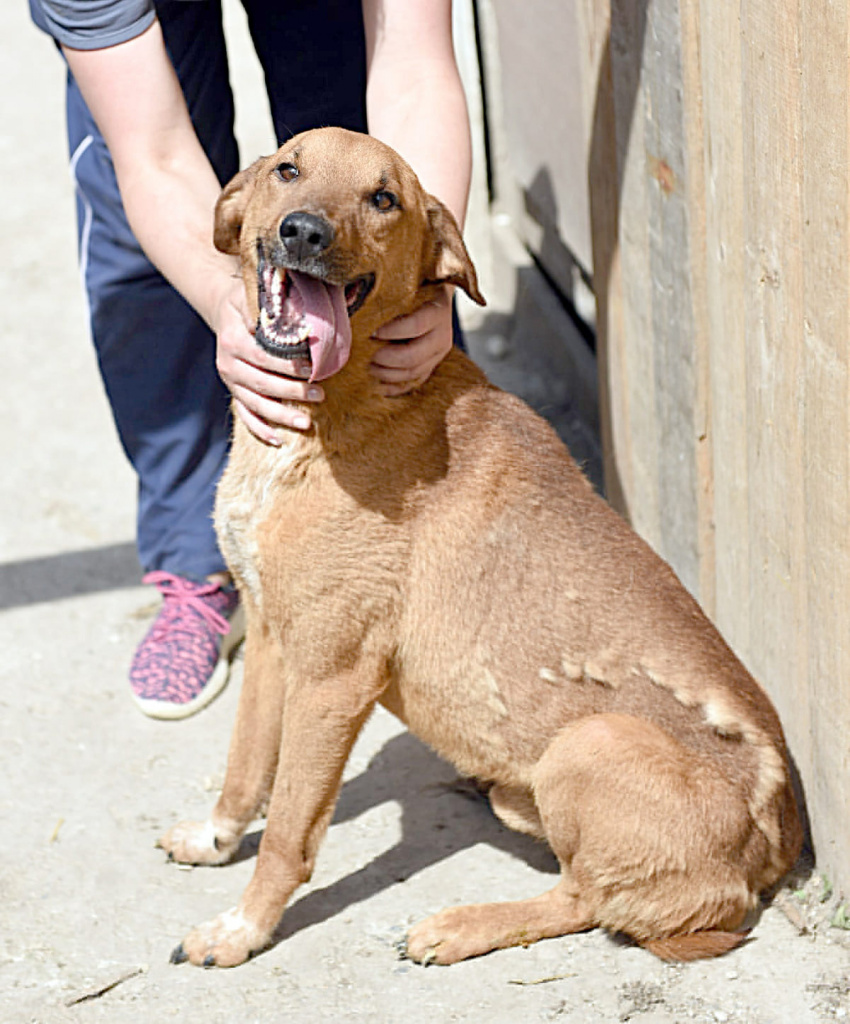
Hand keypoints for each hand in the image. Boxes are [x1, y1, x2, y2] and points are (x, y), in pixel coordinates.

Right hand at [212, 278, 323, 444]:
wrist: (225, 311)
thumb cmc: (249, 303)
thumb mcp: (254, 295)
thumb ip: (270, 305)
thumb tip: (296, 314)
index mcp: (233, 339)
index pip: (262, 356)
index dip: (287, 364)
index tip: (311, 368)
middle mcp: (228, 363)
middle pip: (262, 383)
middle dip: (292, 391)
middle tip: (320, 394)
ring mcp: (231, 381)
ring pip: (256, 403)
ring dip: (281, 415)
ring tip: (307, 423)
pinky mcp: (234, 393)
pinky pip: (245, 416)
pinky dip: (260, 430)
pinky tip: (278, 440)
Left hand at [370, 286, 453, 394]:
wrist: (439, 299)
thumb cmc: (416, 288)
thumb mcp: (408, 284)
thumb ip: (386, 292)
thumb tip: (351, 299)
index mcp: (438, 311)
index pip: (415, 325)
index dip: (391, 331)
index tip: (371, 331)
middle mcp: (442, 336)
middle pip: (412, 356)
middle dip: (384, 358)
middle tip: (365, 354)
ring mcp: (438, 355)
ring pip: (412, 373)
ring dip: (386, 374)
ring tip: (366, 367)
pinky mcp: (432, 367)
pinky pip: (413, 384)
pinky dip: (394, 387)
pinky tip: (376, 384)